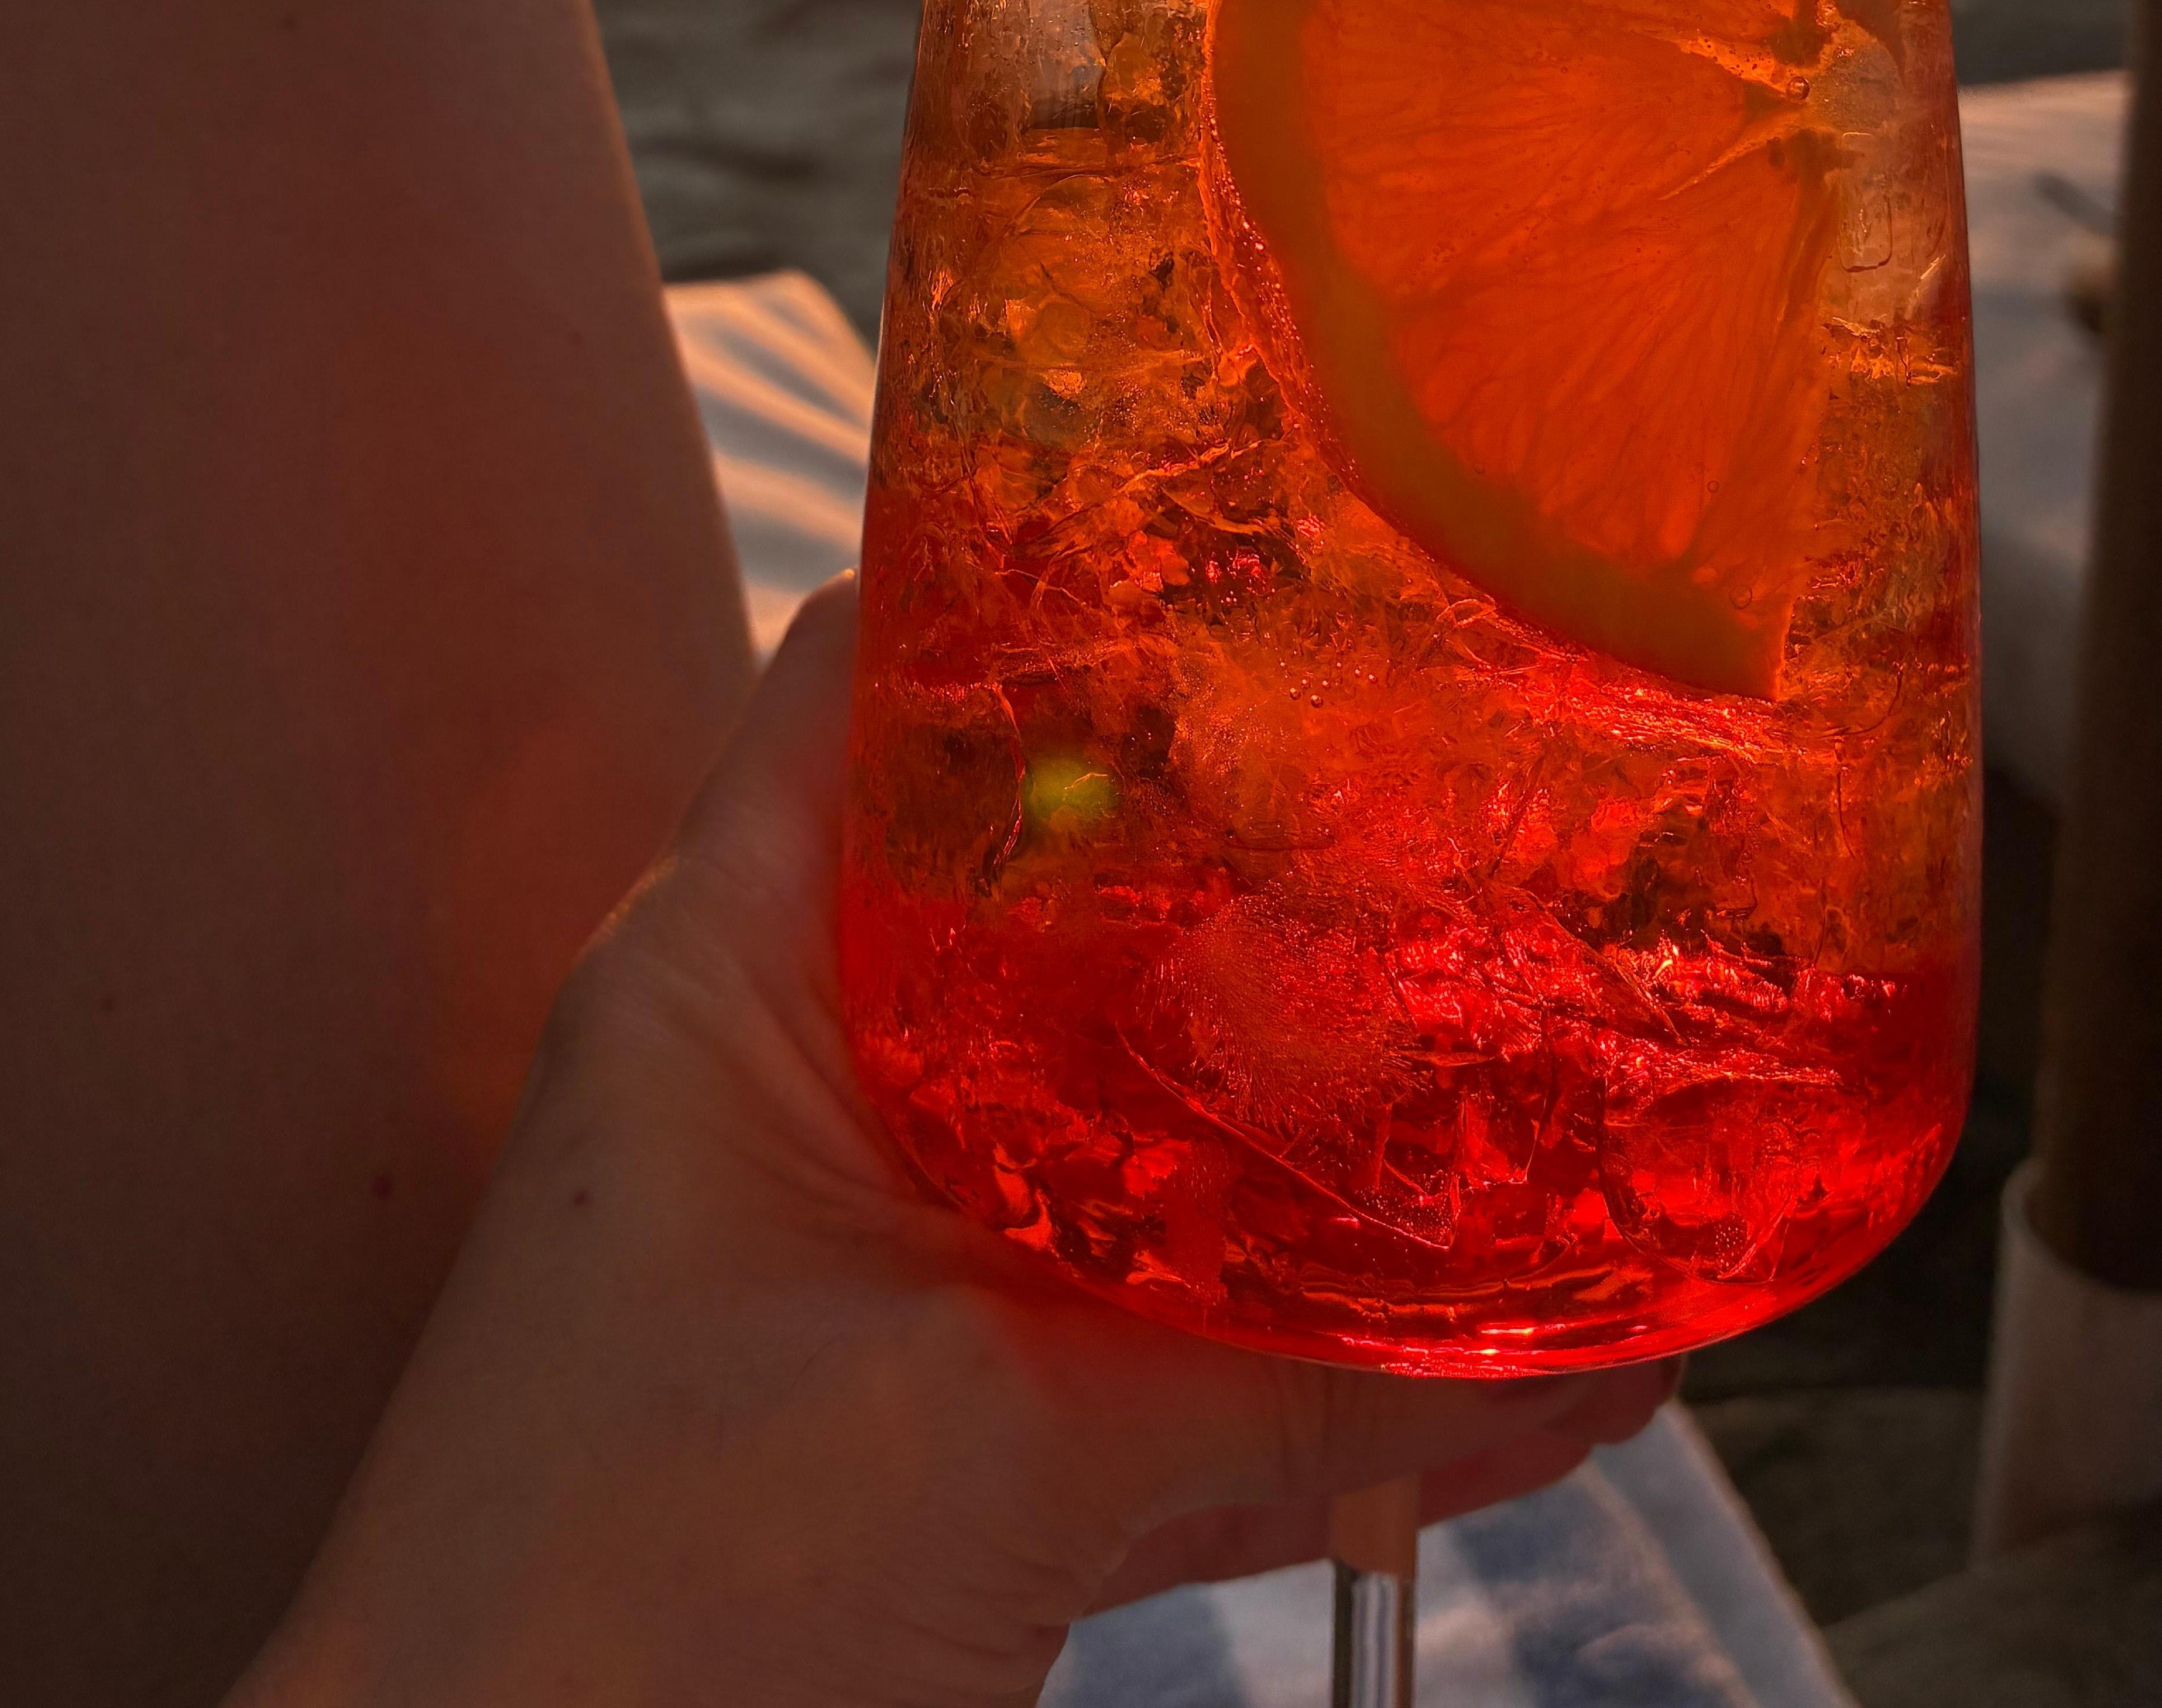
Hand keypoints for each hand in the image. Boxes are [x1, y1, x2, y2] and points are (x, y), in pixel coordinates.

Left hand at [238, 585, 1676, 1706]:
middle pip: (1054, 904)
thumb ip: (1264, 1357)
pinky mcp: (929, 1424)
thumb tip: (1558, 1332)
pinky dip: (1311, 1371)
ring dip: (1322, 1157)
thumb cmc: (603, 1628)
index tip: (1268, 560)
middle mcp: (797, 1079)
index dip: (1052, 584)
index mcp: (730, 978)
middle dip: (1263, 896)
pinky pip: (1153, 1351)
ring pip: (1131, 1136)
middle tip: (1473, 837)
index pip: (882, 676)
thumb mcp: (969, 1435)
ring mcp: (868, 1255)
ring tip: (1546, 1112)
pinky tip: (1503, 1385)